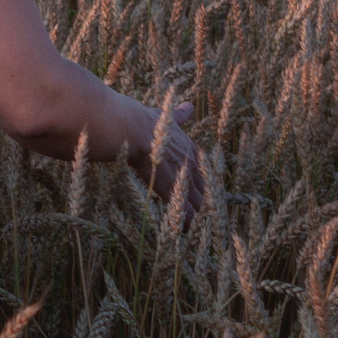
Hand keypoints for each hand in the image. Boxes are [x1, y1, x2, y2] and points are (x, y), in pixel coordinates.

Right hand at [139, 99, 207, 221]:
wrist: (131, 129)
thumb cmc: (142, 122)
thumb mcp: (166, 115)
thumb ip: (179, 115)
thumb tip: (188, 107)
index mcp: (189, 147)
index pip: (202, 170)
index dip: (201, 182)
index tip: (202, 190)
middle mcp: (191, 162)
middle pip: (204, 188)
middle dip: (205, 200)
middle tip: (206, 213)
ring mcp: (183, 178)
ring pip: (199, 202)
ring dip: (199, 214)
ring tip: (200, 225)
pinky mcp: (172, 191)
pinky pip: (185, 212)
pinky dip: (186, 222)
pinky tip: (185, 230)